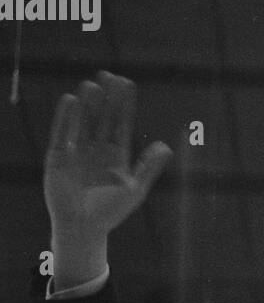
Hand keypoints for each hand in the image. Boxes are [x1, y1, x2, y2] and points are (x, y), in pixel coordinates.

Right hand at [44, 72, 171, 285]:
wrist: (83, 228)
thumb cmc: (111, 212)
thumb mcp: (134, 189)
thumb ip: (149, 167)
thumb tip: (166, 146)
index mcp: (116, 156)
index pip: (121, 123)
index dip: (124, 104)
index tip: (127, 83)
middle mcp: (96, 149)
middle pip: (102, 117)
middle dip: (106, 98)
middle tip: (110, 75)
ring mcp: (77, 151)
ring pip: (83, 121)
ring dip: (88, 103)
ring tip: (93, 84)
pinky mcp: (58, 156)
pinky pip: (62, 131)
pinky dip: (67, 117)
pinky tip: (71, 100)